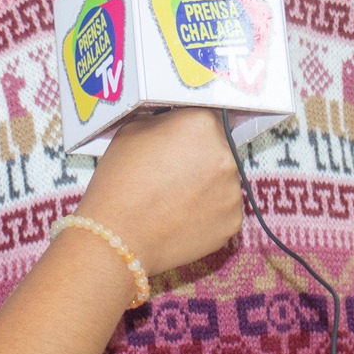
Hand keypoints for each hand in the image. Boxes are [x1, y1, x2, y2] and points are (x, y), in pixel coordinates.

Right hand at [77, 108, 243, 277]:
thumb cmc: (120, 181)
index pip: (206, 116)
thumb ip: (162, 121)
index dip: (189, 129)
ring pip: (222, 180)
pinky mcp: (233, 222)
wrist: (119, 236)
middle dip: (199, 157)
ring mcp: (233, 191)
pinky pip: (223, 209)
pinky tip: (180, 217)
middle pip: (219, 148)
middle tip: (171, 173)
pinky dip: (207, 212)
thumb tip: (172, 122)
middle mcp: (226, 154)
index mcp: (202, 124)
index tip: (178, 141)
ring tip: (173, 198)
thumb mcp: (132, 130)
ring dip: (205, 184)